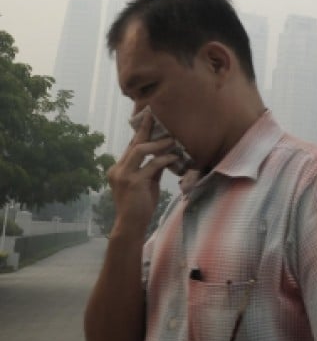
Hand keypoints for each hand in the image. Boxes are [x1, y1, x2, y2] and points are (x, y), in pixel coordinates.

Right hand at [106, 111, 177, 235]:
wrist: (131, 225)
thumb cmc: (140, 206)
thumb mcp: (147, 183)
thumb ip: (153, 169)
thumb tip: (165, 155)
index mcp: (118, 169)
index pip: (131, 146)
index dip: (140, 133)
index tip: (149, 119)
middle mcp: (118, 169)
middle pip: (134, 144)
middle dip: (146, 129)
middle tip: (156, 116)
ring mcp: (124, 175)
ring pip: (140, 151)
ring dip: (158, 144)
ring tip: (172, 140)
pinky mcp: (133, 182)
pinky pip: (151, 165)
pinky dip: (164, 159)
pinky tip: (175, 157)